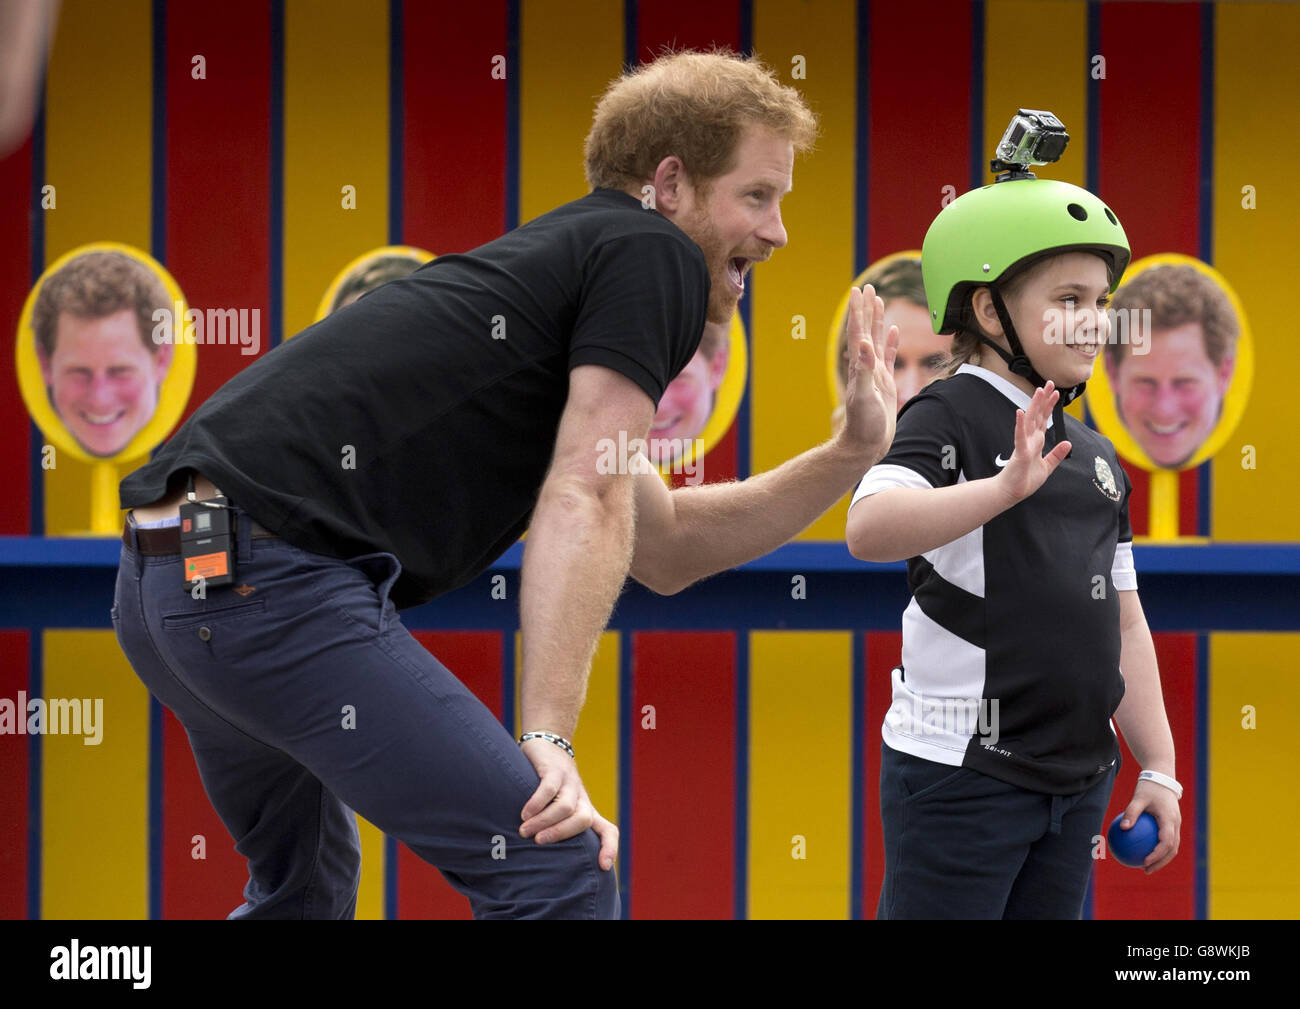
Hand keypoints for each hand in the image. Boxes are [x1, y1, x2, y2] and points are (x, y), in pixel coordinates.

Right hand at [518, 737, 617, 869]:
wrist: (548, 743)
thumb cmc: (550, 784)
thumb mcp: (560, 805)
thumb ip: (557, 826)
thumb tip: (541, 858)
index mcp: (586, 810)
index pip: (608, 830)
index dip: (609, 848)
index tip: (603, 866)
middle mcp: (581, 798)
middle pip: (583, 820)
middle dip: (561, 833)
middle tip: (538, 841)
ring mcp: (569, 782)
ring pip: (566, 807)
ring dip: (544, 821)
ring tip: (524, 830)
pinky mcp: (555, 769)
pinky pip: (549, 789)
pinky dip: (536, 804)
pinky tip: (524, 813)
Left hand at [839, 285, 899, 460]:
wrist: (866, 445)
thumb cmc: (863, 425)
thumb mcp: (865, 397)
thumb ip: (864, 371)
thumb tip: (864, 345)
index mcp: (860, 366)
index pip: (859, 332)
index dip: (858, 312)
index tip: (858, 291)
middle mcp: (866, 366)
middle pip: (866, 330)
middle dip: (867, 309)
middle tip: (868, 287)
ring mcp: (875, 373)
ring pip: (877, 340)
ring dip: (877, 320)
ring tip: (878, 301)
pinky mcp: (885, 383)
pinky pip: (888, 357)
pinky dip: (891, 342)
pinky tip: (894, 331)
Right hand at [995, 381, 1070, 503]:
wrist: (1011, 493)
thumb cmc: (1025, 480)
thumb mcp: (1047, 467)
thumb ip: (1056, 454)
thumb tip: (1068, 442)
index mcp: (1036, 442)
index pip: (1044, 420)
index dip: (1050, 406)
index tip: (1056, 392)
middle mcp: (1029, 440)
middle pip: (1037, 415)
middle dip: (1044, 399)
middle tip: (1049, 383)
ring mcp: (1024, 445)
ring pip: (1030, 421)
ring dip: (1034, 406)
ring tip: (1038, 391)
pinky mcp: (1019, 454)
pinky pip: (1020, 437)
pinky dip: (1020, 425)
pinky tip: (1020, 412)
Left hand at [1117, 779, 1181, 873]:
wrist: (1162, 778)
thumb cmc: (1149, 788)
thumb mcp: (1138, 798)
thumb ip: (1131, 812)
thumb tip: (1123, 828)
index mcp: (1170, 819)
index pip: (1166, 842)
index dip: (1157, 855)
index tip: (1145, 861)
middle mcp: (1176, 824)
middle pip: (1172, 849)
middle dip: (1161, 862)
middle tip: (1146, 870)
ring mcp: (1177, 825)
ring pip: (1173, 847)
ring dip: (1162, 858)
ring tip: (1146, 866)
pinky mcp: (1173, 824)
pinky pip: (1168, 840)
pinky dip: (1159, 849)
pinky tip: (1144, 852)